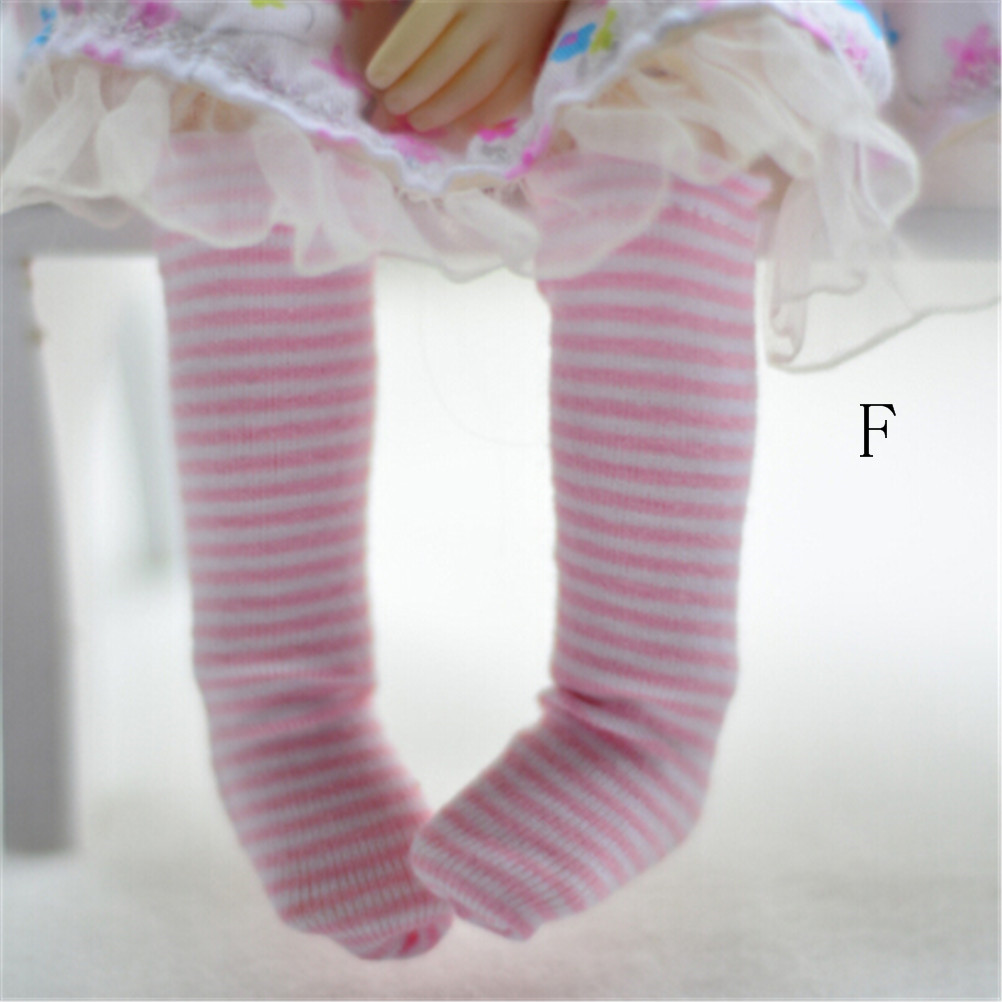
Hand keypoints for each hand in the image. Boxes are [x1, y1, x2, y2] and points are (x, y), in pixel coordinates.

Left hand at [364, 0, 569, 132]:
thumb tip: (356, 2)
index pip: (420, 30)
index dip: (395, 59)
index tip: (376, 79)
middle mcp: (490, 12)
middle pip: (445, 64)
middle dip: (413, 91)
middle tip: (392, 106)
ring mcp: (517, 38)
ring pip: (475, 86)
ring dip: (442, 111)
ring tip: (418, 120)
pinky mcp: (535, 58)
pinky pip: (507, 96)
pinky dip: (480, 116)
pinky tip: (458, 126)